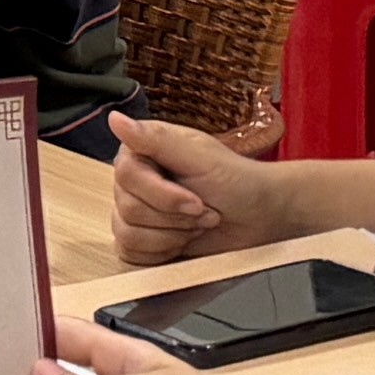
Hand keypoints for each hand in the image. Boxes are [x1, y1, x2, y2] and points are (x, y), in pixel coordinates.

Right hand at [103, 112, 291, 270]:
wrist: (258, 216)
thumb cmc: (237, 182)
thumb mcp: (200, 157)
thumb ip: (156, 140)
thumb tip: (116, 119)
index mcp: (141, 152)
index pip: (126, 176)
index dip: (162, 195)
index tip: (196, 200)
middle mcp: (133, 180)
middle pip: (128, 209)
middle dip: (175, 218)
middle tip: (204, 211)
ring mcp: (135, 212)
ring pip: (129, 235)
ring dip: (173, 236)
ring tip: (197, 224)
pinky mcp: (141, 240)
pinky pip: (132, 255)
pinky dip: (163, 253)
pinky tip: (184, 240)